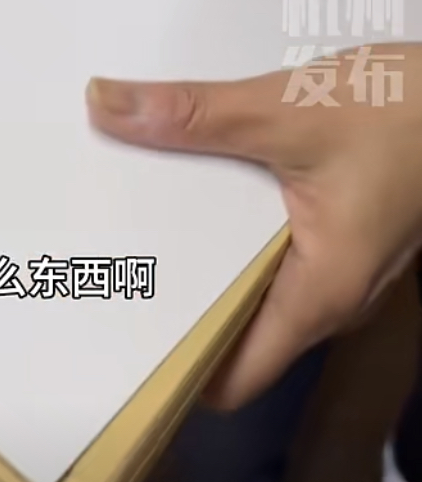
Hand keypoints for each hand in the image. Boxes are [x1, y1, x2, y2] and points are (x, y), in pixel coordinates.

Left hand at [86, 45, 421, 410]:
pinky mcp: (341, 230)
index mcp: (318, 296)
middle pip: (231, 324)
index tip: (106, 339)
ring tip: (122, 215)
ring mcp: (338, 265)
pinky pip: (269, 243)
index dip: (170, 369)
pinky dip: (227, 221)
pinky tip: (186, 178)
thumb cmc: (405, 114)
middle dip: (167, 293)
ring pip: (248, 278)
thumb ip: (194, 115)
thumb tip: (104, 105)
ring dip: (195, 250)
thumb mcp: (288, 109)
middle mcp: (329, 297)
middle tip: (92, 261)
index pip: (232, 377)